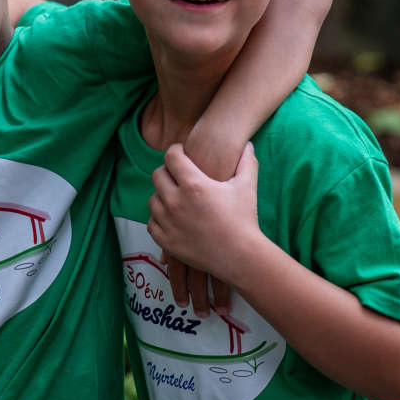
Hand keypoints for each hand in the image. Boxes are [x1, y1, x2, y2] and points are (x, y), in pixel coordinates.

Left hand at [147, 142, 261, 311]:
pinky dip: (160, 218)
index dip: (176, 152)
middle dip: (168, 173)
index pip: (171, 156)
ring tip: (176, 198)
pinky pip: (152, 222)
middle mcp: (175, 201)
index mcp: (193, 184)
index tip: (182, 155)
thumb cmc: (244, 220)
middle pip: (157, 175)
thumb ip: (246, 162)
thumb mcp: (246, 186)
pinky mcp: (164, 239)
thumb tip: (248, 144)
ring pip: (153, 199)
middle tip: (178, 177)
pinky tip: (173, 218)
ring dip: (162, 196)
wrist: (239, 256)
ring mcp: (167, 221)